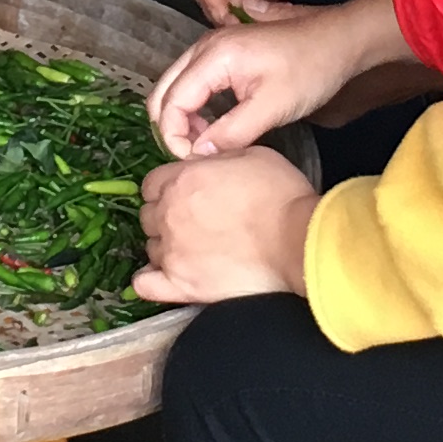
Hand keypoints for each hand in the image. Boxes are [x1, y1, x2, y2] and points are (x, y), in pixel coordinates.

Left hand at [131, 148, 315, 304]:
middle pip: (148, 215)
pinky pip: (145, 285)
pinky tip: (159, 277)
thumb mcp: (251, 156)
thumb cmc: (281, 196)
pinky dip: (147, 281)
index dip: (167, 188)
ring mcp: (172, 252)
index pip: (152, 183)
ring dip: (165, 246)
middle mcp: (169, 214)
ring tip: (191, 249)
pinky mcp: (181, 285)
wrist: (296, 241)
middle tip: (192, 222)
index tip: (184, 194)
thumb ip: (216, 157)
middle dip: (165, 216)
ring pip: (150, 247)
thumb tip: (203, 161)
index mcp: (182, 180)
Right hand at [147, 0, 399, 156]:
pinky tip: (214, 127)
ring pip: (175, 87)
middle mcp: (203, 47)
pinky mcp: (222, 53)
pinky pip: (191, 82)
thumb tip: (197, 156)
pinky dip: (193, 107)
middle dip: (172, 128)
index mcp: (212, 56)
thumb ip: (231, 132)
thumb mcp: (272, 107)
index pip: (171, 102)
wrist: (339, 40)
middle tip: (196, 157)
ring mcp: (211, 47)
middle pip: (163, 92)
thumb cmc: (310, 70)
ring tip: (207, 145)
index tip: (194, 163)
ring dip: (182, 119)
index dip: (174, 137)